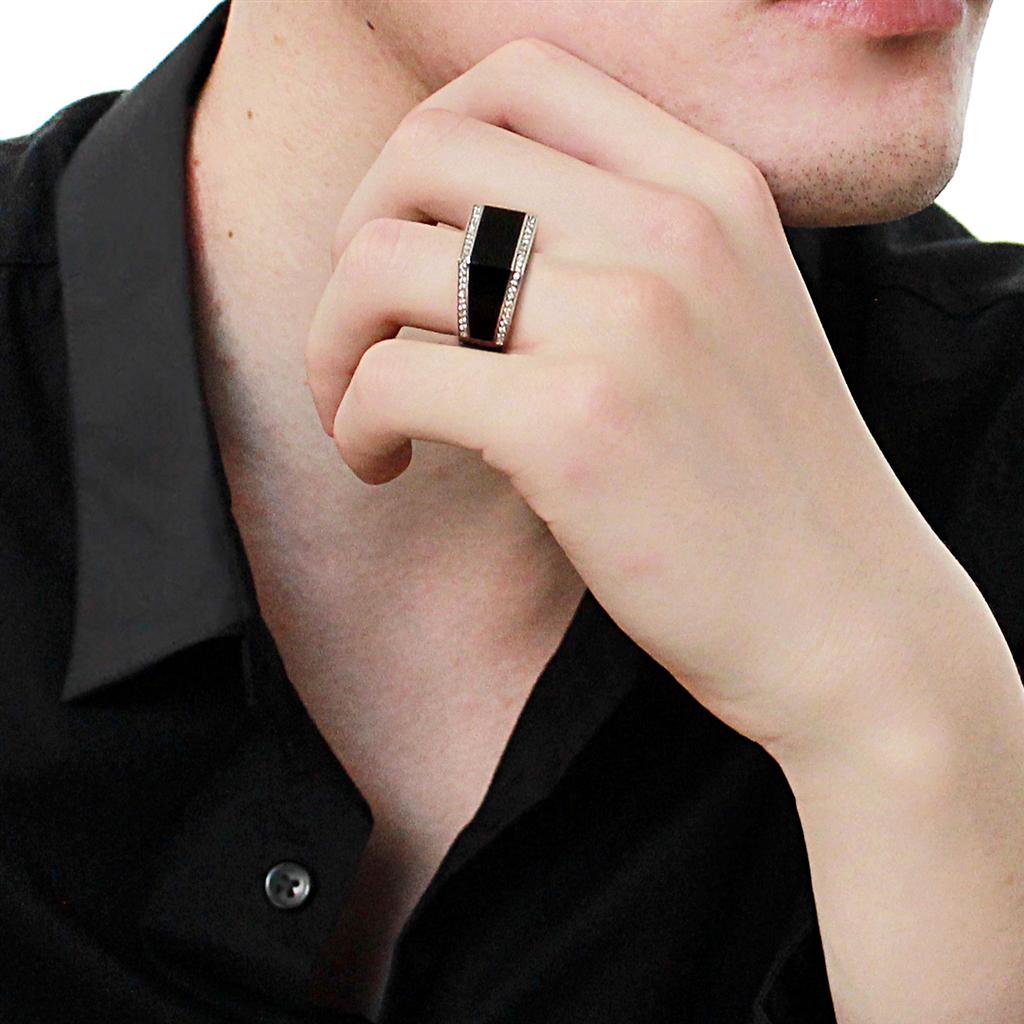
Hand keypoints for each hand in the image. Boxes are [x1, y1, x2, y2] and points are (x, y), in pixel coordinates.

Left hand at [305, 37, 969, 757]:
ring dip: (335, 337)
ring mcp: (625, 320)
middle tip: (365, 328)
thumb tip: (470, 242)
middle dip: (356, 236)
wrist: (847, 619)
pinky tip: (383, 465)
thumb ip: (630, 251)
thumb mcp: (730, 320)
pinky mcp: (574, 425)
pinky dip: (354, 421)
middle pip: (426, 149)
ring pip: (380, 259)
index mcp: (712, 187)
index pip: (523, 77)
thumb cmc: (770, 487)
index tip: (413, 240)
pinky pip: (390, 377)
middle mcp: (670, 228)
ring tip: (361, 409)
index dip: (426, 148)